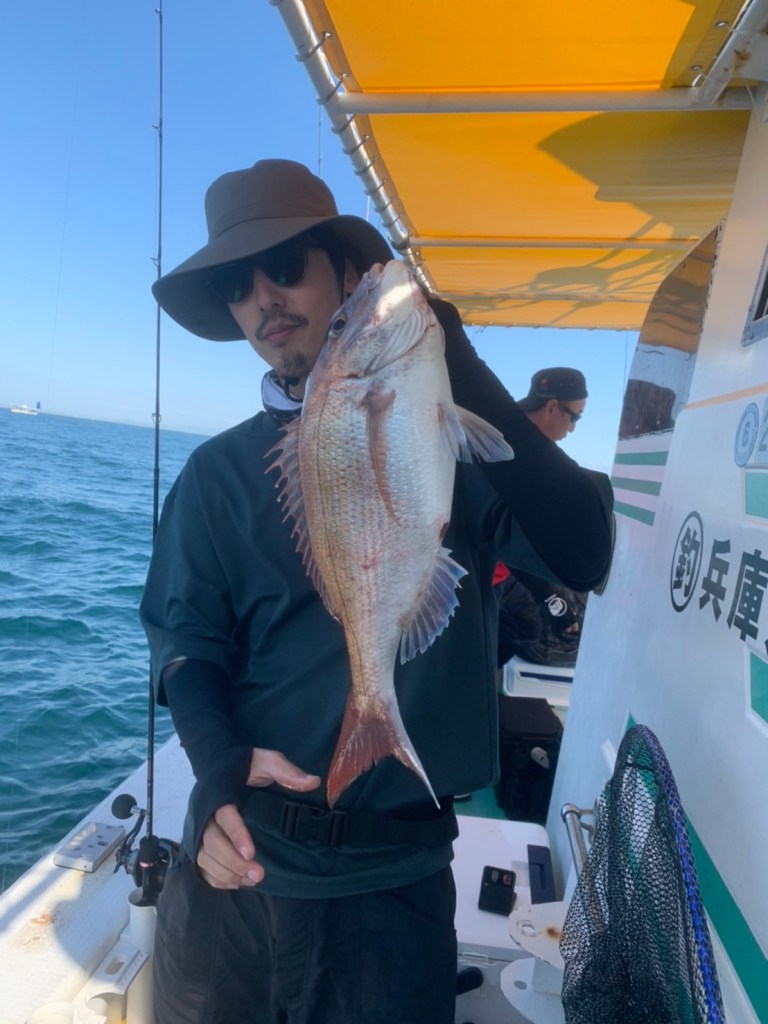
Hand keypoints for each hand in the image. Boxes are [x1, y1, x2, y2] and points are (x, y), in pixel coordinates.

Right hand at [196, 748, 320, 888]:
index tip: (251, 853)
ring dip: (226, 872)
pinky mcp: (199, 839)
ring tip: (251, 881)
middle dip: (233, 861)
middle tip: (258, 874)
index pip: (225, 816)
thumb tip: (313, 782)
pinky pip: (201, 864)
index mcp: (221, 792)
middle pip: (211, 841)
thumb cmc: (246, 765)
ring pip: (205, 856)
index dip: (236, 835)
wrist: (219, 764)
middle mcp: (205, 812)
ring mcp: (200, 828)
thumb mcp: (267, 761)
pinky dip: (215, 877)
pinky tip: (235, 883)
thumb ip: (286, 771)